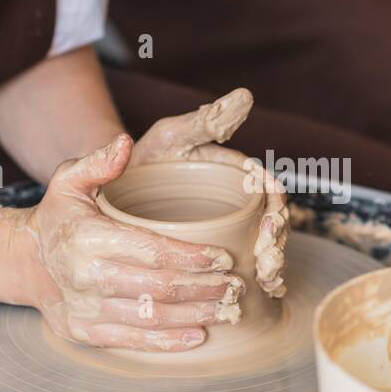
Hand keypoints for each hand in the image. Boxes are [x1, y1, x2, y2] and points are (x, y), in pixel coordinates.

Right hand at [9, 134, 244, 350]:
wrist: (24, 262)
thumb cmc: (59, 218)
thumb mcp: (68, 180)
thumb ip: (98, 162)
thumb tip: (124, 143)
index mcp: (87, 237)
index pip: (152, 250)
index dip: (192, 257)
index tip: (224, 258)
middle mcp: (85, 276)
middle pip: (158, 287)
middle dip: (204, 288)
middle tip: (236, 285)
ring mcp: (84, 308)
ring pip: (151, 317)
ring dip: (195, 315)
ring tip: (227, 308)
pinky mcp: (84, 332)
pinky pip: (131, 340)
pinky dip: (168, 342)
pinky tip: (198, 336)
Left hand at [130, 88, 288, 297]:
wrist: (113, 193)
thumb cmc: (144, 159)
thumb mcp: (172, 136)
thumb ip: (206, 120)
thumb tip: (245, 96)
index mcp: (235, 175)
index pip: (269, 190)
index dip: (277, 208)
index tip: (270, 226)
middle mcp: (239, 202)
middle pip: (272, 223)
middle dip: (276, 244)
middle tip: (268, 263)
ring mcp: (231, 228)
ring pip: (264, 247)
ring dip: (273, 265)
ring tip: (267, 280)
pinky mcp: (218, 252)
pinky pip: (248, 268)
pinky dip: (259, 281)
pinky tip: (261, 295)